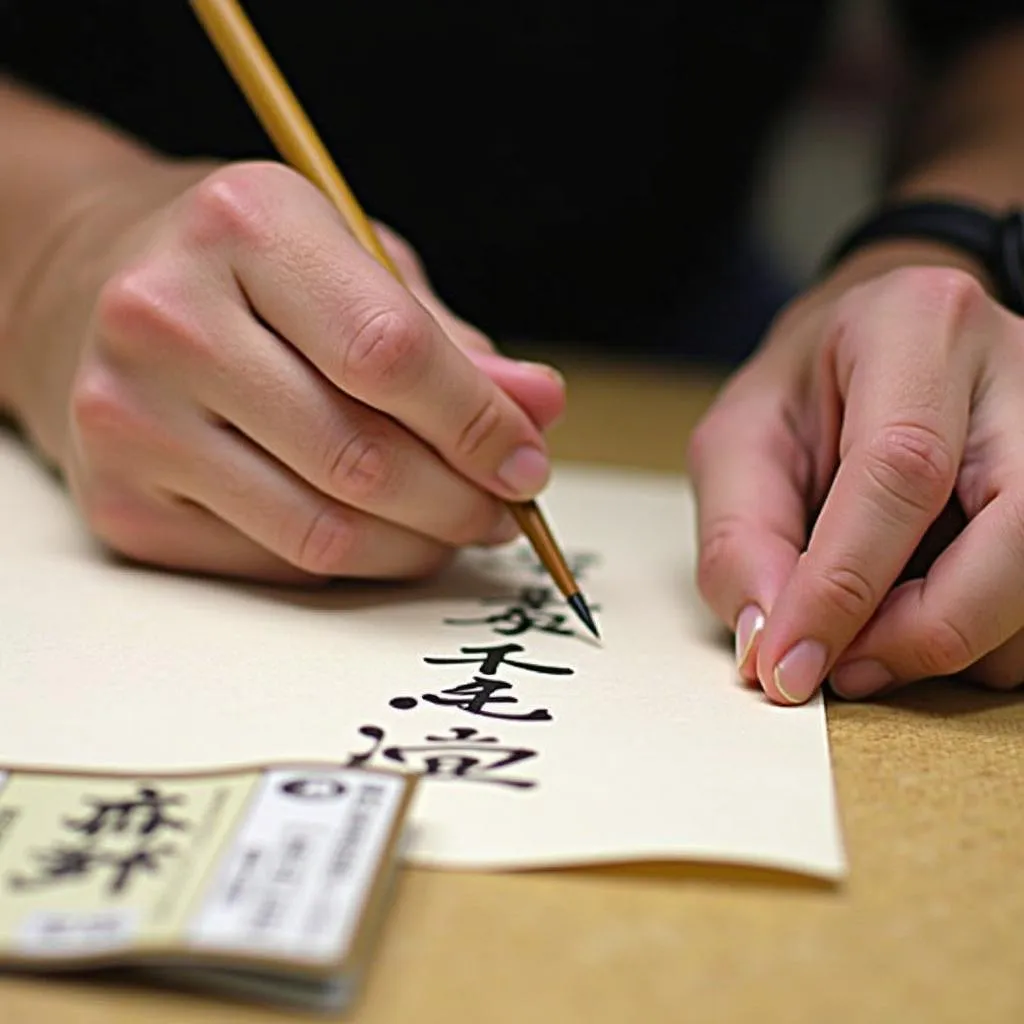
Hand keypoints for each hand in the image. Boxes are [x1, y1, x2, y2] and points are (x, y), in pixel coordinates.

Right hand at [3, 160, 564, 581]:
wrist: (86, 287)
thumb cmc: (242, 267)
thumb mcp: (352, 261)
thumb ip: (448, 340)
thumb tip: (539, 410)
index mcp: (245, 226)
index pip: (390, 353)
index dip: (479, 424)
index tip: (528, 461)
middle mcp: (167, 318)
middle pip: (361, 456)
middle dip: (461, 500)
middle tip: (504, 509)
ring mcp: (130, 418)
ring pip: (322, 530)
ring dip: (417, 546)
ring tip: (455, 527)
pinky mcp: (120, 502)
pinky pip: (275, 563)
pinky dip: (352, 562)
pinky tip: (378, 533)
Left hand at [689, 241, 1023, 702]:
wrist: (872, 350)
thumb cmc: (805, 392)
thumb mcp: (738, 444)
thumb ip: (741, 537)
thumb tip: (771, 641)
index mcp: (917, 328)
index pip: (902, 470)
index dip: (844, 584)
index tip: (790, 662)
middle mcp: (1016, 370)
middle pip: (1016, 531)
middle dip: (923, 631)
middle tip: (843, 668)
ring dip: (951, 640)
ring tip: (870, 627)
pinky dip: (978, 636)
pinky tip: (917, 606)